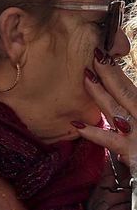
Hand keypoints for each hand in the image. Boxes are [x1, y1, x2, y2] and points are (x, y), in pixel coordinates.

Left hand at [79, 52, 136, 168]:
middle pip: (129, 94)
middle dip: (112, 74)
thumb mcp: (132, 131)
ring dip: (103, 93)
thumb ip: (127, 121)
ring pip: (120, 111)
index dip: (118, 76)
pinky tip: (77, 125)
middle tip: (96, 53)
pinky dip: (96, 134)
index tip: (103, 58)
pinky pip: (113, 142)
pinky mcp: (136, 156)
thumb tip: (116, 120)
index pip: (132, 93)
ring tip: (86, 76)